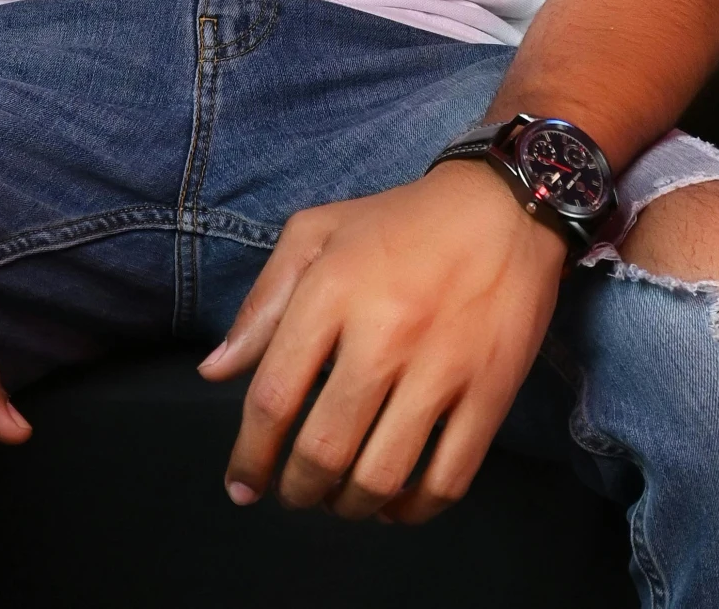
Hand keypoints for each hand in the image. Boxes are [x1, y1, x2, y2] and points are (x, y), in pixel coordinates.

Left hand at [199, 162, 567, 522]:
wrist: (504, 208)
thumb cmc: (398, 222)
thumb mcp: (316, 234)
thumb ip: (262, 304)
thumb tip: (214, 373)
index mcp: (333, 291)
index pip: (274, 397)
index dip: (250, 454)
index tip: (241, 483)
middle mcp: (384, 334)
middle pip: (324, 450)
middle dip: (297, 490)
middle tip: (293, 494)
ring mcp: (442, 368)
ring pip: (382, 477)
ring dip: (349, 508)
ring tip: (338, 501)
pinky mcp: (491, 394)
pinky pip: (447, 480)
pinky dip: (414, 511)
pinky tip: (395, 505)